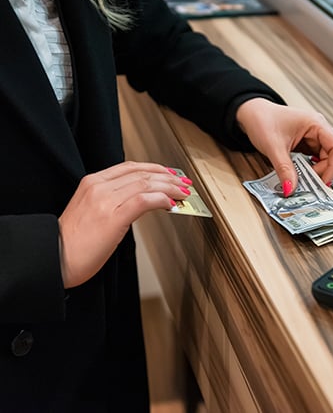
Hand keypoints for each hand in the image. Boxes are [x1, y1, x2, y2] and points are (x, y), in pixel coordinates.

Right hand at [59, 161, 190, 287]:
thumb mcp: (90, 211)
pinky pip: (144, 200)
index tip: (169, 174)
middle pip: (142, 173)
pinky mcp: (112, 216)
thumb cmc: (72, 243)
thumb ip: (112, 200)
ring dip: (170, 187)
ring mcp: (105, 200)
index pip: (130, 167)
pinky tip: (170, 204)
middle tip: (183, 183)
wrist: (54, 259)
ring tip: (183, 193)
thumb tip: (141, 200)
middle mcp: (98, 187)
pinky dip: (161, 199)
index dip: (154, 169)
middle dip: (168, 177)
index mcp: (92, 183)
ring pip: (146, 183)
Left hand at [236, 98, 332, 194]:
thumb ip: (284, 169)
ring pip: (325, 159)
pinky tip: (302, 176)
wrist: (251, 114)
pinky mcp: (307, 145)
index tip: (323, 182)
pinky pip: (315, 160)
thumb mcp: (273, 147)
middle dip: (326, 171)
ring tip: (305, 181)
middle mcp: (318, 130)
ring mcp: (313, 138)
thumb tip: (291, 188)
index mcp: (316, 123)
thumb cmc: (262, 119)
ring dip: (318, 172)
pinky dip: (310, 170)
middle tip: (312, 185)